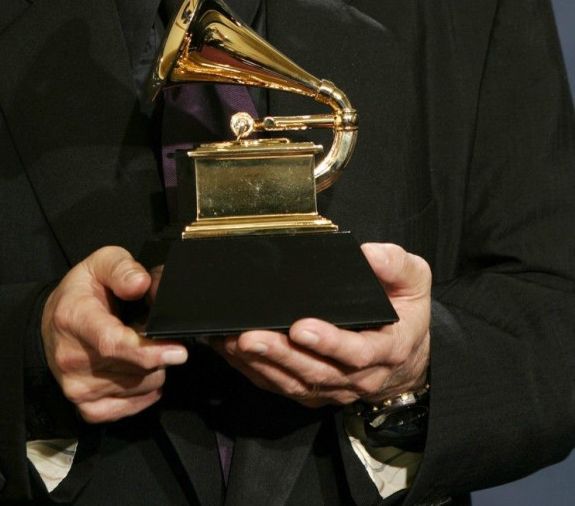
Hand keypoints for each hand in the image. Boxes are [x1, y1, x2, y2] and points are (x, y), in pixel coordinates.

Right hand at [41, 247, 187, 423]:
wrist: (53, 324)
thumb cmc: (81, 293)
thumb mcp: (100, 263)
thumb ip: (122, 268)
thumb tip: (142, 284)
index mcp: (74, 317)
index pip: (112, 342)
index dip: (148, 350)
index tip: (178, 351)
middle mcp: (71, 357)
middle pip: (132, 367)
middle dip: (157, 352)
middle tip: (152, 331)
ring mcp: (76, 386)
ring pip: (137, 388)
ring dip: (152, 370)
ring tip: (141, 347)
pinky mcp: (84, 407)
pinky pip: (126, 409)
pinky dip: (143, 394)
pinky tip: (142, 374)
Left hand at [213, 242, 430, 407]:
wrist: (405, 351)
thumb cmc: (404, 308)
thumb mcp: (413, 280)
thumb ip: (395, 264)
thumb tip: (368, 253)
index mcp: (387, 349)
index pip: (357, 353)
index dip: (329, 344)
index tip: (301, 327)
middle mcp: (360, 376)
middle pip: (317, 372)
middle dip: (281, 355)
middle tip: (249, 336)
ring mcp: (335, 387)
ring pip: (295, 383)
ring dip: (262, 364)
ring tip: (234, 342)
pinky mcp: (313, 391)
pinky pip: (281, 385)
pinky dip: (254, 371)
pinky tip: (230, 350)